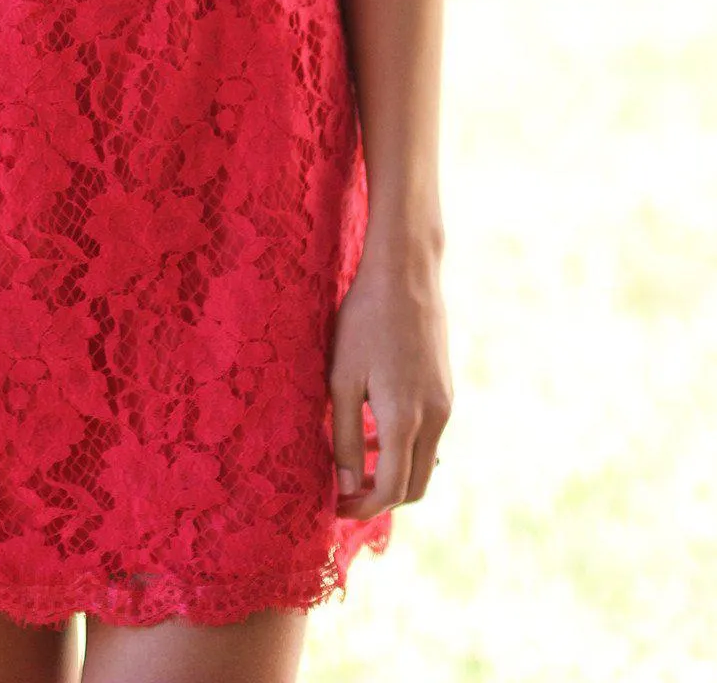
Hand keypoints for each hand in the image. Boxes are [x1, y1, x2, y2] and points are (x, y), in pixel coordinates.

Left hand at [328, 241, 452, 520]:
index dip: (362, 508)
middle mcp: (435, 418)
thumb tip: (348, 486)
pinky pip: (429, 436)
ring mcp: (445, 403)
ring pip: (424, 462)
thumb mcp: (342, 378)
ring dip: (393, 473)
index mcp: (406, 419)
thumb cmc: (364, 321)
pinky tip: (375, 428)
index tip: (334, 506)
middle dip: (381, 498)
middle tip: (344, 494)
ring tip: (354, 463)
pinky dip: (405, 447)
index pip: (391, 490)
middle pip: (415, 486)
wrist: (406, 273)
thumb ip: (346, 437)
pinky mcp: (446, 389)